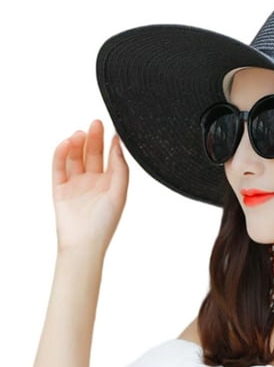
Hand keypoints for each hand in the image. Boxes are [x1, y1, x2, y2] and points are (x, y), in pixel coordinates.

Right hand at [52, 120, 128, 254]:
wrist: (83, 243)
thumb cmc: (105, 223)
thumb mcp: (119, 193)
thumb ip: (120, 169)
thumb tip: (118, 145)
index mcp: (111, 183)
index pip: (111, 158)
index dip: (111, 144)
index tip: (113, 129)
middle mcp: (94, 181)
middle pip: (93, 154)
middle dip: (94, 138)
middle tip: (96, 122)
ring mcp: (76, 183)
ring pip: (75, 158)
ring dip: (77, 144)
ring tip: (80, 133)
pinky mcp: (60, 188)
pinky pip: (59, 167)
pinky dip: (61, 154)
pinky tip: (66, 143)